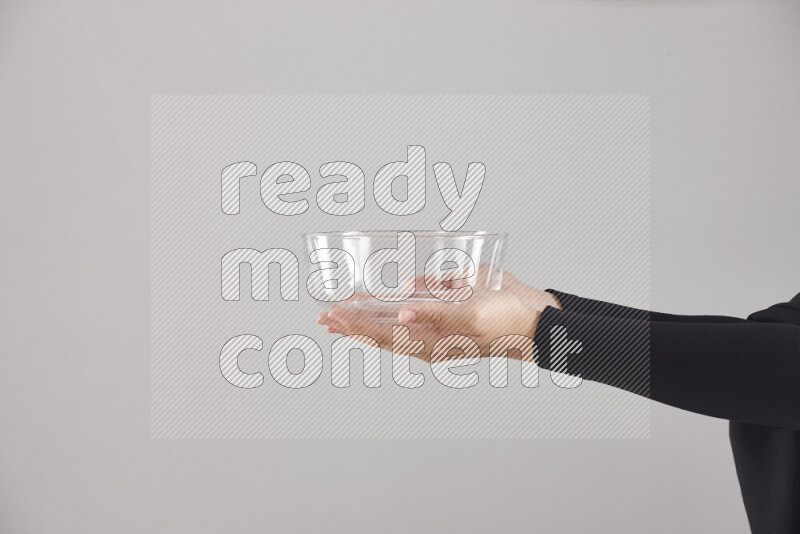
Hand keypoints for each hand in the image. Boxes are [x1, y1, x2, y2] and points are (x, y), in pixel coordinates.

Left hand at [316, 271, 560, 361]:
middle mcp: (430, 335)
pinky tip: (383, 298)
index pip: (384, 333)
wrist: (536, 317)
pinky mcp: (449, 308)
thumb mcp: (472, 317)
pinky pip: (416, 307)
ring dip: (368, 316)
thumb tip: (404, 312)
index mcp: (432, 341)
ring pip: (394, 322)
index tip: (332, 315)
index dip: (356, 324)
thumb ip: (437, 314)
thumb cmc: (507, 322)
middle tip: (324, 315)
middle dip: (353, 322)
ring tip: (341, 311)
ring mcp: (438, 323)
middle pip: (382, 330)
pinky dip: (396, 304)